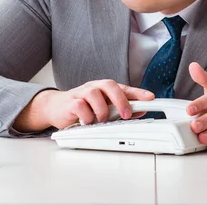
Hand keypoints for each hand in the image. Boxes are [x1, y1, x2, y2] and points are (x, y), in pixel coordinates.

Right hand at [13, 80, 154, 131]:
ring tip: (102, 120)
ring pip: (94, 94)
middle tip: (126, 114)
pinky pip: (79, 105)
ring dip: (101, 109)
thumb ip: (121, 109)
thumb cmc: (83, 106)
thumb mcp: (104, 108)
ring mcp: (81, 93)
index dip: (138, 92)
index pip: (124, 87)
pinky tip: (87, 121)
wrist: (55, 107)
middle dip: (120, 100)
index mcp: (105, 88)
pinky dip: (86, 115)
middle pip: (109, 85)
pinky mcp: (70, 103)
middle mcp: (94, 87)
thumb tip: (140, 111)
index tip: (150, 98)